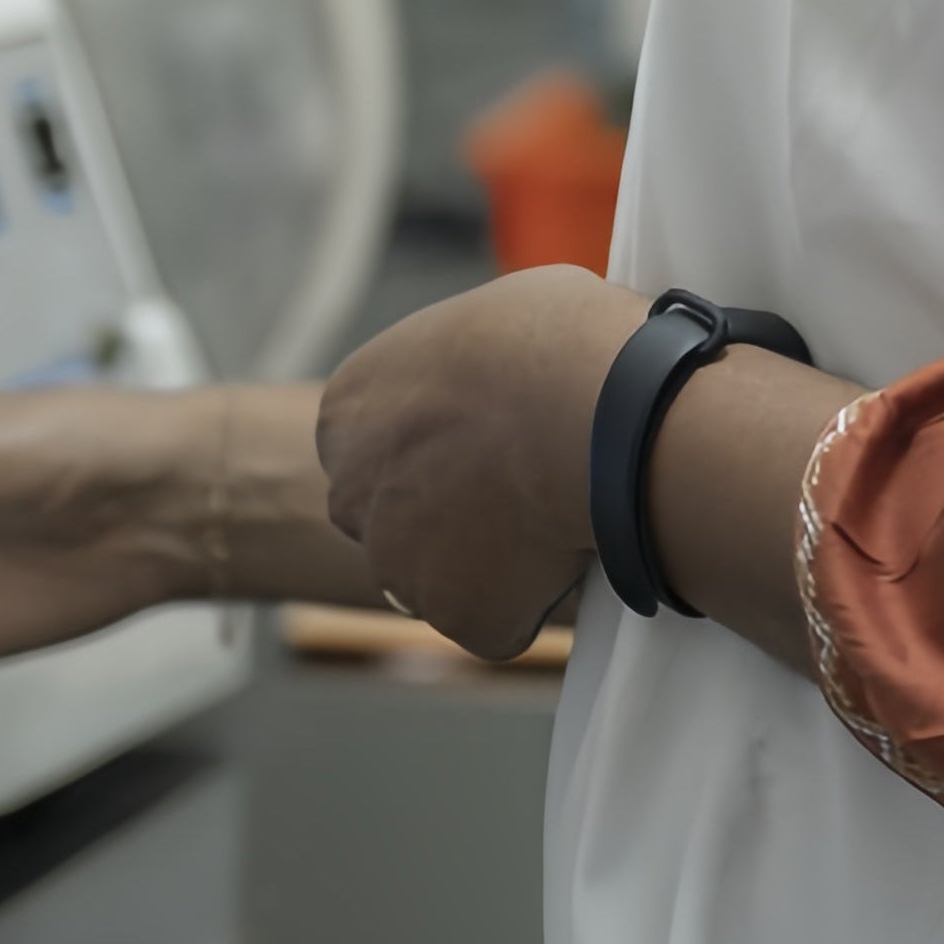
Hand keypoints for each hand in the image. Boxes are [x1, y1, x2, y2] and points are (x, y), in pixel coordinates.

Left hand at [315, 267, 642, 660]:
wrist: (593, 410)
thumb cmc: (550, 343)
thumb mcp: (484, 325)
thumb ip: (460, 372)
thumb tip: (496, 378)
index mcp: (350, 407)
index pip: (374, 447)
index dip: (434, 450)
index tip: (481, 445)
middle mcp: (353, 491)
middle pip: (396, 520)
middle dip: (445, 517)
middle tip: (518, 489)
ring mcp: (399, 564)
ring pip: (445, 577)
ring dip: (491, 561)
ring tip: (557, 510)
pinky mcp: (457, 617)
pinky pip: (500, 619)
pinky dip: (534, 598)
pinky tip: (569, 547)